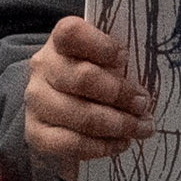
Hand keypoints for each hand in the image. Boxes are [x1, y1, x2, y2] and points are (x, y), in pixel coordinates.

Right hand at [24, 14, 152, 171]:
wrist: (57, 112)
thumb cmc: (90, 79)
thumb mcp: (101, 62)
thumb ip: (117, 66)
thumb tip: (140, 91)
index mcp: (59, 42)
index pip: (71, 33)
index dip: (100, 45)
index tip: (125, 57)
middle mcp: (42, 68)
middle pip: (83, 78)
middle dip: (121, 94)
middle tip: (144, 104)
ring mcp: (36, 101)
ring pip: (81, 115)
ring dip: (119, 124)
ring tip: (142, 128)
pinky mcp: (36, 133)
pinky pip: (71, 143)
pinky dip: (101, 147)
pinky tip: (120, 143)